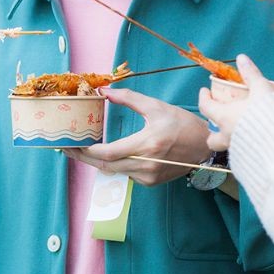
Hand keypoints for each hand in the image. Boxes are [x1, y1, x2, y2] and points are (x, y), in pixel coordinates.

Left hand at [65, 87, 210, 185]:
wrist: (205, 147)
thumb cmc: (181, 124)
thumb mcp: (155, 106)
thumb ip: (129, 98)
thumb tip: (105, 91)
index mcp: (147, 144)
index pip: (108, 153)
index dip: (86, 151)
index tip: (72, 143)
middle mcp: (146, 165)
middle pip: (105, 166)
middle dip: (84, 158)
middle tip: (68, 148)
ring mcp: (148, 177)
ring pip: (114, 171)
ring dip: (97, 162)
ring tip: (82, 149)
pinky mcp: (151, 182)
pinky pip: (126, 174)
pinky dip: (115, 165)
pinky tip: (108, 155)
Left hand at [199, 54, 273, 151]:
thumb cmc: (270, 115)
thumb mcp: (262, 89)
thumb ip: (251, 74)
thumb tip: (242, 58)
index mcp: (224, 118)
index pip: (205, 107)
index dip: (203, 97)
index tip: (205, 91)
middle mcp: (227, 136)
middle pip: (211, 139)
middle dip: (212, 130)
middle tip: (219, 118)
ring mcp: (238, 150)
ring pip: (226, 147)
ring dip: (228, 138)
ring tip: (238, 129)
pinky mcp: (249, 160)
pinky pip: (240, 154)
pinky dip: (242, 147)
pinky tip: (253, 141)